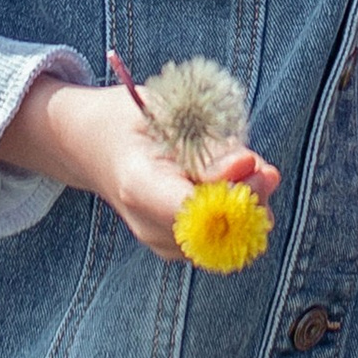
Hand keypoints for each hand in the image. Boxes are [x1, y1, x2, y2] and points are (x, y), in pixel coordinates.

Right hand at [0, 73, 283, 259]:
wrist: (90, 142)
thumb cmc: (129, 117)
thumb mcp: (165, 112)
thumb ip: (206, 143)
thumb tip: (249, 167)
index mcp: (138, 184)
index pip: (193, 212)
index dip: (232, 194)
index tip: (252, 164)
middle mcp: (146, 224)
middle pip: (215, 232)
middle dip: (250, 202)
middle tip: (267, 170)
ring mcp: (158, 240)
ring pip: (223, 240)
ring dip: (247, 208)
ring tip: (254, 172)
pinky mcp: (171, 245)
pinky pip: (216, 239)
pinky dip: (235, 214)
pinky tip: (237, 186)